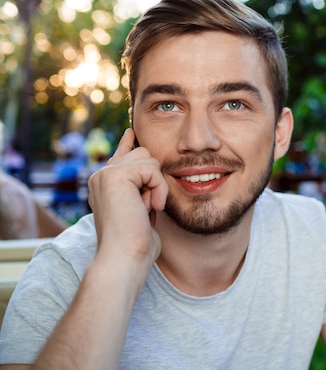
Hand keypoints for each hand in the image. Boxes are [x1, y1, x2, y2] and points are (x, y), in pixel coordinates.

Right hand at [87, 128, 168, 273]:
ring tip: (147, 208)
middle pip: (143, 153)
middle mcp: (101, 176)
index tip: (133, 132)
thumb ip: (144, 193)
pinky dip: (158, 189)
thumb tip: (152, 176)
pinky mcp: (116, 175)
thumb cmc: (136, 245)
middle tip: (147, 207)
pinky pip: (152, 169)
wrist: (124, 258)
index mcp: (105, 184)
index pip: (121, 156)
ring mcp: (106, 174)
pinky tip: (150, 207)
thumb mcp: (142, 213)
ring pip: (149, 159)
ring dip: (157, 186)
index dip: (129, 143)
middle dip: (155, 179)